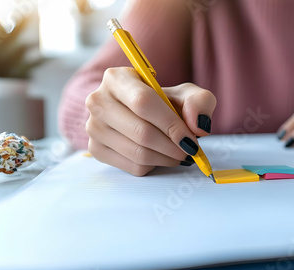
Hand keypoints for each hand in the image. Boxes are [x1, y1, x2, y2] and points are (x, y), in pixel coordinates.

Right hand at [85, 67, 215, 175]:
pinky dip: (155, 165)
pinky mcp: (96, 150)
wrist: (139, 114)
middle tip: (190, 150)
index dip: (170, 124)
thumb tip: (198, 126)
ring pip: (138, 153)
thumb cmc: (163, 102)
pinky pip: (133, 166)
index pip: (143, 103)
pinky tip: (161, 155)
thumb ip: (200, 103)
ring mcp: (94, 127)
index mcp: (117, 78)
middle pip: (141, 132)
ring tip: (180, 153)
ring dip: (167, 158)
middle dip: (172, 146)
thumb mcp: (186, 94)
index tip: (191, 139)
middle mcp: (98, 101)